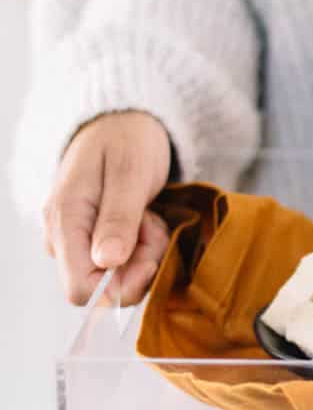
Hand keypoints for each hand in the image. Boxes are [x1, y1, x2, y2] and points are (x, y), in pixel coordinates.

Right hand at [43, 112, 172, 305]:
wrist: (124, 120)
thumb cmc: (127, 139)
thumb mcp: (129, 172)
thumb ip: (118, 218)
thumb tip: (107, 263)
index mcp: (64, 220)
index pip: (81, 289)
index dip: (120, 286)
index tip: (150, 256)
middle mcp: (62, 237)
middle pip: (101, 287)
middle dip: (137, 265)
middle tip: (152, 224)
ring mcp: (76, 239)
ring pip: (114, 276)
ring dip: (143, 253)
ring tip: (148, 214)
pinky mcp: (91, 238)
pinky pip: (118, 262)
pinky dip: (140, 246)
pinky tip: (144, 218)